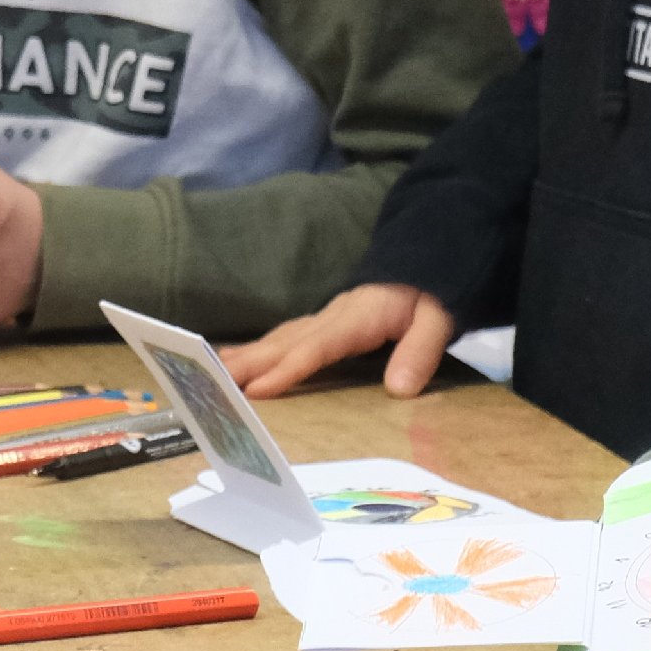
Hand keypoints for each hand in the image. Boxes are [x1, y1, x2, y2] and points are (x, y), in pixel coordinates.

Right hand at [225, 283, 456, 398]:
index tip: (258, 390)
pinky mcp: (322, 323)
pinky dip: (256, 350)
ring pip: (277, 339)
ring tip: (212, 374)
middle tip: (212, 385)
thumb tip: (399, 390)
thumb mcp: (438, 317)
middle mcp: (331, 317)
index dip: (287, 369)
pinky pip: (283, 338)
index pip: (316, 347)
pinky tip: (237, 361)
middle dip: (247, 365)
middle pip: (284, 343)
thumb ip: (420, 350)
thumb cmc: (430, 293)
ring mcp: (323, 319)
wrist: (426, 261)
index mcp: (357, 319)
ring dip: (244, 358)